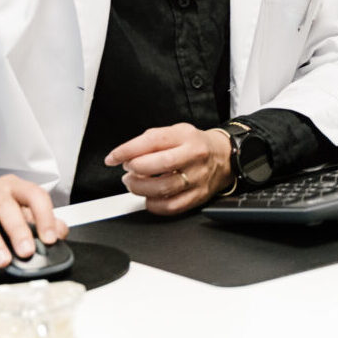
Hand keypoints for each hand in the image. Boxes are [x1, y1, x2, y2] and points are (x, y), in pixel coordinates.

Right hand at [0, 176, 66, 283]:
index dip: (45, 217)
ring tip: (4, 262)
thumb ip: (40, 221)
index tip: (51, 239)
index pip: (34, 195)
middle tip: (27, 251)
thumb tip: (60, 232)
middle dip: (18, 230)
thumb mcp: (18, 212)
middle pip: (5, 206)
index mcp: (14, 186)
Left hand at [104, 124, 233, 214]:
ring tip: (134, 183)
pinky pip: (171, 206)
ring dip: (140, 188)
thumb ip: (152, 140)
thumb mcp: (176, 131)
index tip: (113, 157)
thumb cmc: (195, 144)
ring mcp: (198, 178)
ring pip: (163, 188)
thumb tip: (126, 154)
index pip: (153, 141)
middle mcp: (194, 156)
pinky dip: (153, 204)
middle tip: (128, 170)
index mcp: (186, 136)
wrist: (224, 156)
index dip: (127, 150)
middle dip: (135, 169)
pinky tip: (149, 197)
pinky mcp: (198, 196)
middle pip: (159, 165)